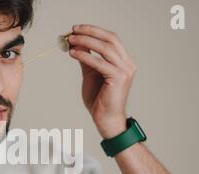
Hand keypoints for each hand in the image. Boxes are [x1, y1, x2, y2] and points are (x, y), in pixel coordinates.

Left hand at [68, 24, 136, 138]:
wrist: (106, 119)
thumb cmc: (99, 100)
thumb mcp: (91, 74)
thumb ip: (87, 59)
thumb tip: (77, 44)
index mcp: (123, 61)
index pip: (110, 38)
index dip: (94, 31)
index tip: (77, 28)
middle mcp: (127, 63)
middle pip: (110, 39)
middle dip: (90, 32)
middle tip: (73, 30)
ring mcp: (125, 70)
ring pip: (105, 48)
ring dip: (86, 42)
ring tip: (71, 40)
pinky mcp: (119, 78)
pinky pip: (99, 63)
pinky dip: (85, 56)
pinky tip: (73, 54)